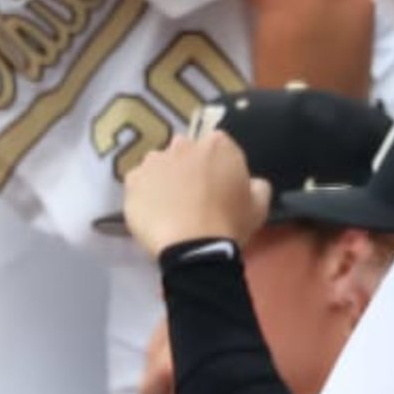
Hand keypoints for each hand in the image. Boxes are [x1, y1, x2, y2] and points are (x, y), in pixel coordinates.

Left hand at [121, 127, 271, 255]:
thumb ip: (256, 185)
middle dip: (188, 167)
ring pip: (159, 165)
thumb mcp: (259, 205)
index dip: (218, 166)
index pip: (217, 146)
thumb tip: (251, 182)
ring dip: (164, 178)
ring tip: (170, 207)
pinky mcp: (133, 180)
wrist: (193, 248)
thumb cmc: (230, 224)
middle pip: (185, 151)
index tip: (218, 186)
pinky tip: (153, 214)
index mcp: (218, 144)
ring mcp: (154, 160)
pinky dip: (144, 194)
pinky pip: (139, 183)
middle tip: (193, 196)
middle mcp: (183, 144)